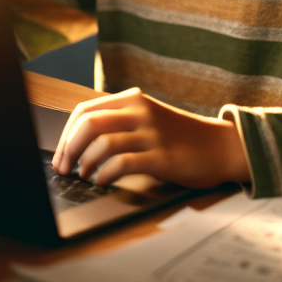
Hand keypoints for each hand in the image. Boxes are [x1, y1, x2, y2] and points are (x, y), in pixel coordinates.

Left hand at [51, 87, 249, 188]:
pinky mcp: (161, 157)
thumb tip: (78, 142)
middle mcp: (140, 111)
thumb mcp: (148, 118)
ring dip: (84, 163)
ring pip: (102, 143)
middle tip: (63, 168)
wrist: (221, 146)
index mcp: (132, 99)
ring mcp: (151, 133)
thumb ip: (120, 121)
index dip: (65, 134)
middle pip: (88, 124)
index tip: (59, 154)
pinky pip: (122, 163)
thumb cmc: (180, 137)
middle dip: (68, 149)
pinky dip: (105, 174)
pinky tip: (102, 182)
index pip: (84, 111)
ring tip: (83, 176)